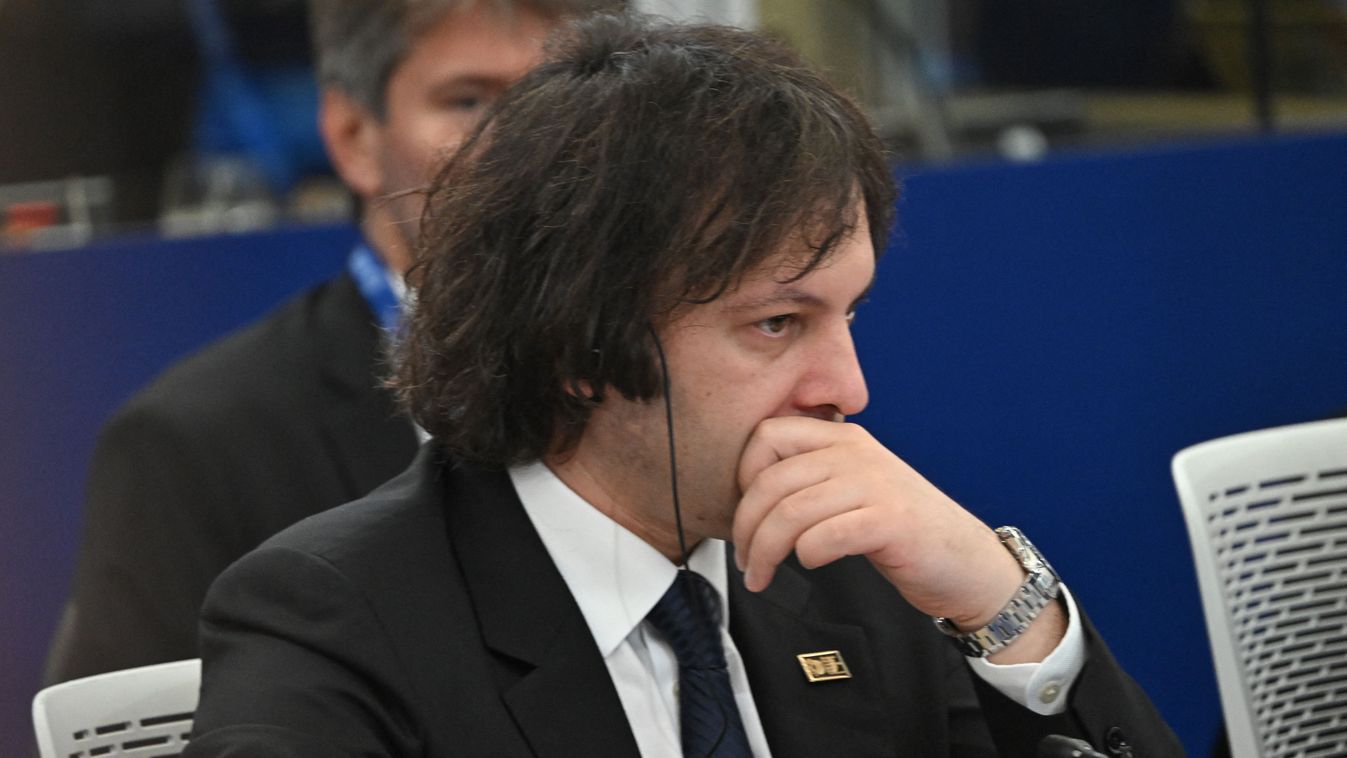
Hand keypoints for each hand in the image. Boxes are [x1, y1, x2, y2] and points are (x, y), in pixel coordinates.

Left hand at [732, 417, 1024, 630]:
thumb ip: (811, 479)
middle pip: (771, 481)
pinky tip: (811, 564)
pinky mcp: (890, 522)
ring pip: (790, 512)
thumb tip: (747, 497)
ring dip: (766, 551)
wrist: (966, 562)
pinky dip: (807, 555)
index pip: (767, 435)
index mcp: (842, 438)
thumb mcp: (852, 488)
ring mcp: (875, 484)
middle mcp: (856, 452)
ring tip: (760, 576)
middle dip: (746, 527)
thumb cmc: (900, 531)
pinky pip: (824, 537)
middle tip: (745, 560)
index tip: (747, 512)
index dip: (744, 474)